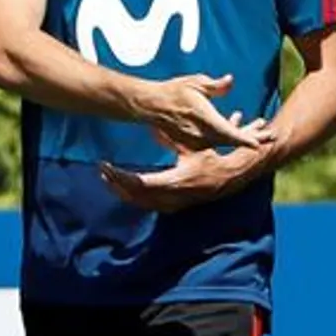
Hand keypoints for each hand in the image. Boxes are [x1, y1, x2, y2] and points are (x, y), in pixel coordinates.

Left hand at [99, 120, 265, 212]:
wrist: (232, 175)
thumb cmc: (212, 158)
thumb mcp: (191, 148)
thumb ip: (170, 140)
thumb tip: (152, 130)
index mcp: (176, 182)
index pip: (141, 182)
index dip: (122, 176)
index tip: (108, 167)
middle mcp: (173, 197)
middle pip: (137, 196)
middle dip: (118, 185)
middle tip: (103, 173)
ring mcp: (174, 204)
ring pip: (142, 202)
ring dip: (124, 192)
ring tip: (109, 180)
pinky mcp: (175, 206)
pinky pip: (149, 204)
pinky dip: (135, 198)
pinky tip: (124, 191)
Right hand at [136, 74, 274, 150]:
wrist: (151, 105)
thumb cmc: (174, 91)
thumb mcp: (196, 83)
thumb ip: (215, 85)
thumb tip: (230, 81)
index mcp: (206, 120)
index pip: (230, 134)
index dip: (246, 140)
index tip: (259, 145)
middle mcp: (202, 134)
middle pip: (232, 140)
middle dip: (252, 137)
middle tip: (270, 135)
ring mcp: (197, 141)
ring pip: (225, 141)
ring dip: (241, 135)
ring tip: (259, 128)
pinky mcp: (192, 143)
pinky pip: (215, 141)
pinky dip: (227, 136)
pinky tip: (237, 127)